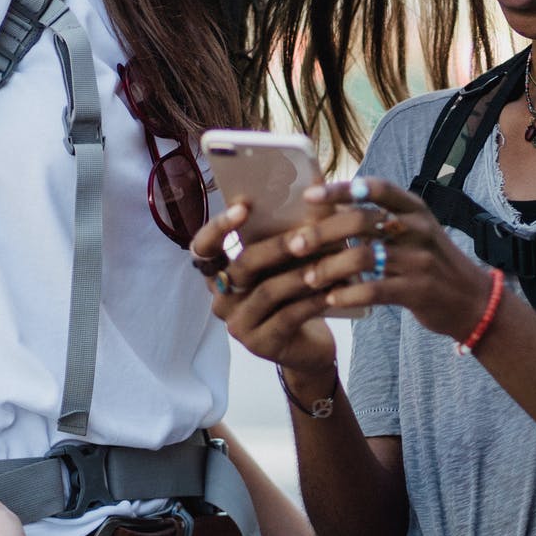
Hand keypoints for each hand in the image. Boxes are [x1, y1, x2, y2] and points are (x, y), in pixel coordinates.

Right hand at [190, 201, 338, 378]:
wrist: (308, 347)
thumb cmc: (294, 294)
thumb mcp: (284, 265)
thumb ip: (283, 237)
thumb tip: (310, 188)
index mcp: (219, 274)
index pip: (202, 248)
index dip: (218, 227)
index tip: (243, 207)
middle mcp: (221, 299)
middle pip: (243, 266)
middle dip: (276, 247)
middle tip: (305, 236)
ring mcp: (238, 325)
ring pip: (268, 291)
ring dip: (301, 273)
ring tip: (329, 259)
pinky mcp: (260, 345)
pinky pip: (287, 317)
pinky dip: (312, 300)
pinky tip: (332, 289)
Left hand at [287, 177, 494, 342]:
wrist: (472, 301)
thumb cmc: (430, 263)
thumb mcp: (413, 232)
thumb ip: (379, 220)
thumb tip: (328, 209)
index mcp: (414, 208)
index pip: (375, 187)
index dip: (340, 188)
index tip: (309, 195)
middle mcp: (418, 228)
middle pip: (361, 221)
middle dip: (323, 233)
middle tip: (294, 244)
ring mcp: (420, 259)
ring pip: (363, 257)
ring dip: (329, 268)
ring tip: (308, 278)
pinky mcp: (418, 290)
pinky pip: (375, 290)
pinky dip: (349, 294)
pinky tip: (331, 299)